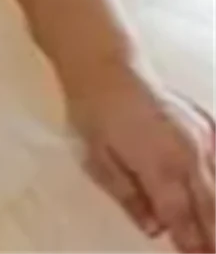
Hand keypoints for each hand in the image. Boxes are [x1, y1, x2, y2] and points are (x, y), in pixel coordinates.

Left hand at [68, 61, 215, 253]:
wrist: (105, 63)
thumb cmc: (95, 111)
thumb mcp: (98, 159)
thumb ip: (128, 196)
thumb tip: (154, 228)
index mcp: (160, 167)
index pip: (183, 220)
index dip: (192, 246)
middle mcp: (189, 155)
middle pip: (210, 208)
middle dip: (214, 237)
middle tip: (211, 252)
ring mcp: (202, 137)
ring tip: (214, 235)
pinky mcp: (205, 122)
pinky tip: (214, 188)